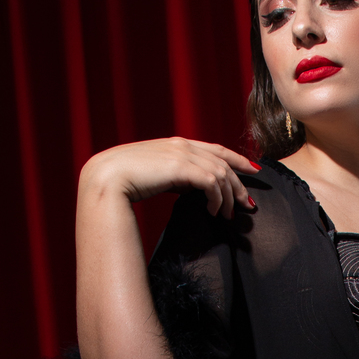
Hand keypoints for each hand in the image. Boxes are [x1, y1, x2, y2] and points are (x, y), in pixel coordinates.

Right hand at [80, 136, 260, 216]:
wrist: (106, 177)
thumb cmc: (124, 180)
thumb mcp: (155, 175)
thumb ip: (174, 177)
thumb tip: (189, 189)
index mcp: (176, 144)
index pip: (215, 149)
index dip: (236, 159)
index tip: (252, 170)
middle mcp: (182, 145)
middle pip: (223, 162)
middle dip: (239, 184)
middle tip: (248, 205)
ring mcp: (181, 154)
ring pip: (220, 173)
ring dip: (228, 196)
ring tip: (227, 215)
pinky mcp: (181, 167)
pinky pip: (211, 182)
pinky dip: (217, 197)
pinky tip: (213, 211)